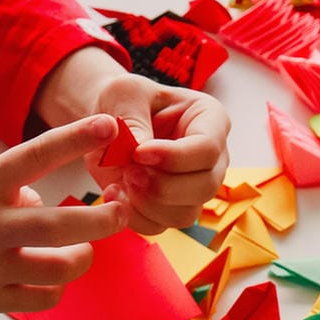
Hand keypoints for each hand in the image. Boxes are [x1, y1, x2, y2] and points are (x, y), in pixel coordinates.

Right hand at [0, 115, 129, 313]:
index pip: (36, 155)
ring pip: (59, 268)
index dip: (75, 139)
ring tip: (84, 249)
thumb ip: (5, 182)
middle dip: (104, 218)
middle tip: (122, 210)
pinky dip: (56, 288)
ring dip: (83, 257)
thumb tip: (40, 198)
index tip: (109, 125)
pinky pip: (43, 298)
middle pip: (61, 224)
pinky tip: (51, 277)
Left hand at [36, 48, 229, 233]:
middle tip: (129, 172)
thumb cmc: (124, 100)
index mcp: (210, 120)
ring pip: (185, 214)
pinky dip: (133, 216)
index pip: (207, 149)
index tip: (139, 152)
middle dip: (163, 186)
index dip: (174, 157)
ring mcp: (193, 187)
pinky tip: (115, 193)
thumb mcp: (124, 93)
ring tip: (121, 180)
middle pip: (205, 187)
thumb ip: (133, 118)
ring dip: (147, 204)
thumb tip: (139, 149)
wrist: (108, 123)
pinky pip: (159, 226)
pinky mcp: (170, 208)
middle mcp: (211, 159)